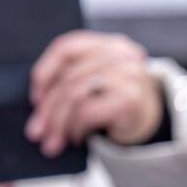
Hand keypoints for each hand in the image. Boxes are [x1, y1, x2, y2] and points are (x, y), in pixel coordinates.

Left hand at [26, 30, 163, 155]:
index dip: (44, 72)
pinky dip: (75, 128)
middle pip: (68, 77)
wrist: (151, 119)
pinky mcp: (130, 97)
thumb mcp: (93, 83)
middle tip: (35, 133)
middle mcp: (120, 53)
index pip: (66, 47)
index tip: (35, 99)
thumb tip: (36, 111)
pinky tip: (75, 138)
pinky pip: (87, 111)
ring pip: (74, 94)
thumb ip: (69, 82)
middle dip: (47, 110)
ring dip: (58, 123)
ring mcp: (128, 73)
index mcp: (107, 43)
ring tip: (52, 142)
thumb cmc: (113, 101)